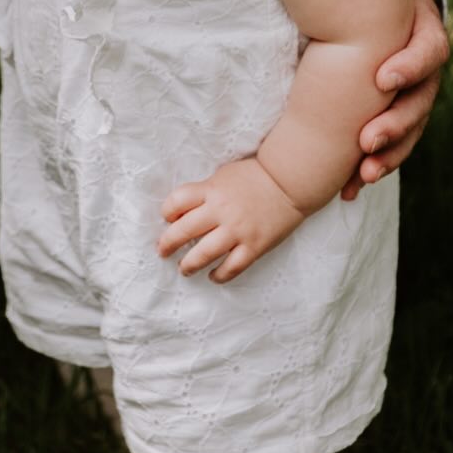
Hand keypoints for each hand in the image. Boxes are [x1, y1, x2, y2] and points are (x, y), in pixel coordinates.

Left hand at [158, 159, 304, 282]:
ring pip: (205, 253)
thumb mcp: (223, 175)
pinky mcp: (254, 245)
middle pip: (184, 230)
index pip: (177, 201)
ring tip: (184, 269)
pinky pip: (232, 266)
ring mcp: (238, 230)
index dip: (167, 211)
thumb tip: (184, 210)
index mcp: (211, 190)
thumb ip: (205, 192)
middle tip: (163, 251)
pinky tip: (213, 276)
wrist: (289, 182)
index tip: (167, 219)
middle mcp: (221, 211)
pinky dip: (220, 275)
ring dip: (189, 264)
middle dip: (168, 243)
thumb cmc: (254, 176)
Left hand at [342, 0, 447, 199]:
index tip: (381, 77)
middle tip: (366, 142)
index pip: (428, 48)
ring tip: (363, 176)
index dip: (408, 65)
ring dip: (388, 154)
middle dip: (395, 125)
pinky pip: (391, 143)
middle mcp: (420, 63)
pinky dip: (374, 165)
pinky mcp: (393, 109)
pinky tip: (351, 189)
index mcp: (419, 26)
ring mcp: (411, 90)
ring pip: (410, 128)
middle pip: (421, 100)